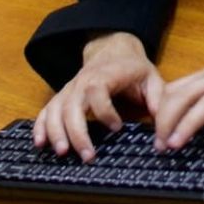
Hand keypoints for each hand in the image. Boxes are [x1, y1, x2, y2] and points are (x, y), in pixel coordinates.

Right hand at [33, 31, 163, 160]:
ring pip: (55, 109)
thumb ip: (158, 98)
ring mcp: (69, 89)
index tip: (117, 127)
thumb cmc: (132, 67)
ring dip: (56, 131)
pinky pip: (46, 110)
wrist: (112, 48)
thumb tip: (164, 123)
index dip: (104, 111)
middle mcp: (82, 81)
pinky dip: (40, 126)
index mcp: (105, 75)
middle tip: (87, 155)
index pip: (97, 91)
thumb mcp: (150, 77)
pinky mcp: (62, 97)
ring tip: (62, 153)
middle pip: (72, 105)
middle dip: (76, 132)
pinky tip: (40, 143)